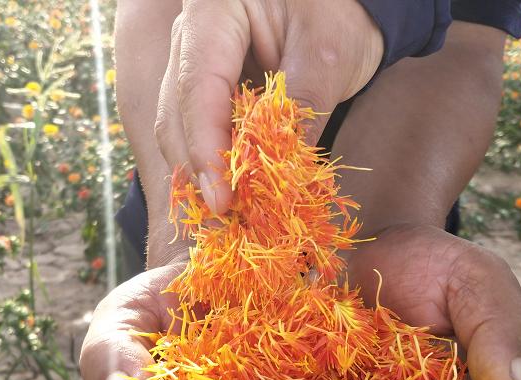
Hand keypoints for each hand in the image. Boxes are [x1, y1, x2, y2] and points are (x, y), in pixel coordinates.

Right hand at [155, 0, 383, 213]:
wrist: (344, 2)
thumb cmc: (342, 13)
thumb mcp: (329, 58)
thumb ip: (299, 114)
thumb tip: (274, 180)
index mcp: (213, 9)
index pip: (197, 87)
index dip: (206, 149)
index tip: (222, 199)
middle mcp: (191, 33)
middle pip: (176, 111)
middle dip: (196, 168)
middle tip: (223, 217)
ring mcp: (192, 57)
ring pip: (178, 123)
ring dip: (200, 170)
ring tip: (226, 211)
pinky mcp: (205, 82)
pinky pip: (195, 126)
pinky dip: (210, 159)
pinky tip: (227, 189)